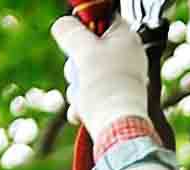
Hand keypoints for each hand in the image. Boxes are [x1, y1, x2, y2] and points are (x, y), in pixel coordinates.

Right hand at [52, 11, 154, 140]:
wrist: (117, 132)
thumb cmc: (107, 90)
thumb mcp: (83, 50)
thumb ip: (70, 31)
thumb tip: (62, 25)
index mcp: (127, 38)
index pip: (102, 18)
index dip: (84, 25)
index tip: (75, 37)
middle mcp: (127, 58)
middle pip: (89, 49)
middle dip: (75, 65)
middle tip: (79, 73)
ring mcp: (121, 81)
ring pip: (86, 74)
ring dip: (77, 88)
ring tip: (83, 97)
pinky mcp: (114, 101)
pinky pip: (90, 95)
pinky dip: (82, 104)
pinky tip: (82, 111)